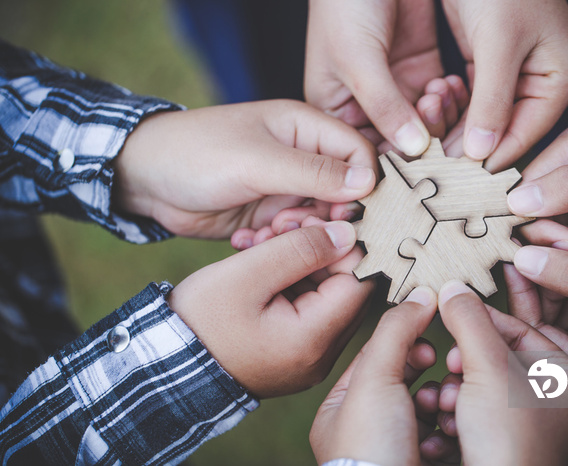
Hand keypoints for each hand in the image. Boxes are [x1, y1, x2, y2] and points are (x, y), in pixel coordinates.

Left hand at [114, 100, 376, 240]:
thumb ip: (313, 172)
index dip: (366, 184)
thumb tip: (368, 182)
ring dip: (300, 233)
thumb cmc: (196, 153)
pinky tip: (250, 239)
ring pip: (321, 219)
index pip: (360, 154)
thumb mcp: (256, 161)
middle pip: (346, 193)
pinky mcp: (271, 215)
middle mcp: (303, 158)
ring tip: (267, 233)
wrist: (146, 179)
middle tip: (298, 227)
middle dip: (329, 217)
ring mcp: (287, 188)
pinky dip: (277, 242)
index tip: (352, 212)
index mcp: (306, 128)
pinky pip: (293, 235)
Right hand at [167, 217, 373, 397]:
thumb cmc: (200, 321)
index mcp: (313, 340)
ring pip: (326, 295)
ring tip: (265, 242)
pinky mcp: (294, 354)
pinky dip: (292, 282)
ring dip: (303, 263)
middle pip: (345, 287)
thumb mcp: (247, 275)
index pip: (358, 280)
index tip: (308, 221)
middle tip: (282, 227)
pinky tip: (265, 262)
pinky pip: (308, 310)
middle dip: (319, 250)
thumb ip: (301, 249)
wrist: (166, 366)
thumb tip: (348, 234)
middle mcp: (320, 356)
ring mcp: (308, 358)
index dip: (341, 243)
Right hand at [306, 0, 440, 155]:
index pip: (366, 151)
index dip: (394, 162)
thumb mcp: (357, 59)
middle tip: (440, 130)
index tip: (422, 167)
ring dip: (440, 114)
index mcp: (336, 110)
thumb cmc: (343, 4)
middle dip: (423, 138)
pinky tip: (451, 82)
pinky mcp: (420, 69)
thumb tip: (413, 148)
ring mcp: (396, 88)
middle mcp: (367, 105)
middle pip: (400, 142)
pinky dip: (452, 96)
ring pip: (426, 123)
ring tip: (439, 91)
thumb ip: (385, 105)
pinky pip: (442, 98)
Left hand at [310, 287, 459, 464]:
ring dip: (441, 401)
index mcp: (342, 407)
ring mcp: (393, 450)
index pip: (376, 356)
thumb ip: (395, 332)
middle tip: (440, 365)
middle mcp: (365, 429)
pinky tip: (446, 431)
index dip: (403, 340)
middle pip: (405, 382)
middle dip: (427, 372)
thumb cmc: (371, 449)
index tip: (427, 331)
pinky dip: (446, 429)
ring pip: (427, 409)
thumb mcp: (375, 379)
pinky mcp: (420, 464)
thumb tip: (421, 293)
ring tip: (443, 405)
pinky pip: (440, 435)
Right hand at [437, 281, 567, 465]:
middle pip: (501, 358)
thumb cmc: (510, 443)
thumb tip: (453, 287)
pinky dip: (461, 411)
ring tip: (449, 399)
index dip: (483, 321)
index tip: (455, 314)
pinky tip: (450, 420)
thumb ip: (470, 320)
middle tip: (451, 364)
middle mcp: (558, 404)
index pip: (523, 330)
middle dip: (467, 361)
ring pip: (485, 386)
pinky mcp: (507, 446)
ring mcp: (534, 428)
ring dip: (458, 388)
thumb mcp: (487, 367)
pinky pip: (481, 412)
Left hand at [442, 0, 567, 170]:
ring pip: (487, 120)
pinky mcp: (493, 71)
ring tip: (429, 149)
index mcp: (561, 79)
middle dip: (472, 147)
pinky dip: (455, 111)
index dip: (492, 158)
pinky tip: (433, 122)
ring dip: (459, 131)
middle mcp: (544, 83)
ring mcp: (518, 78)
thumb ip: (492, 100)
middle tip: (437, 169)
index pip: (525, 134)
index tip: (459, 180)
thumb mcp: (498, 43)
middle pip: (505, 131)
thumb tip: (481, 152)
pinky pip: (474, 103)